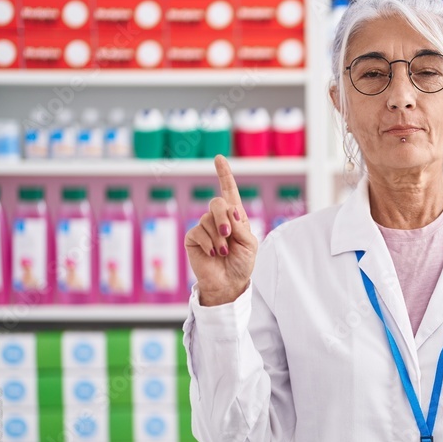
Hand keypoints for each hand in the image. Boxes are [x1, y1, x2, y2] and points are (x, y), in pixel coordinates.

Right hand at [184, 155, 257, 306]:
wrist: (229, 282)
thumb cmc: (242, 263)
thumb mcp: (249, 243)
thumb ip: (240, 225)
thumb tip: (229, 209)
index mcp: (235, 217)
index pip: (229, 192)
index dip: (224, 175)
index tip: (219, 158)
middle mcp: (218, 219)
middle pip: (217, 202)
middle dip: (223, 217)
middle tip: (228, 235)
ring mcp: (204, 227)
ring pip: (208, 219)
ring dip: (218, 237)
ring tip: (223, 251)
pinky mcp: (193, 237)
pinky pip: (198, 231)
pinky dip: (209, 244)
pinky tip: (213, 254)